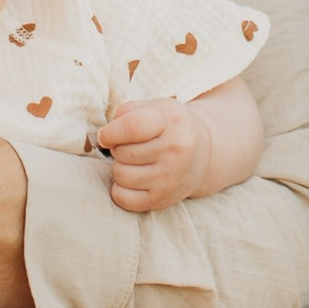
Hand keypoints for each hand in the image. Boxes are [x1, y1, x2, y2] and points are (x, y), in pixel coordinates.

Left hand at [97, 97, 203, 212]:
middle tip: (131, 147)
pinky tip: (133, 180)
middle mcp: (175, 151)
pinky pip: (123, 198)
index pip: (132, 127)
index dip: (110, 132)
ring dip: (119, 168)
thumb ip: (126, 112)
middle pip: (122, 152)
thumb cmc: (169, 127)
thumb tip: (105, 137)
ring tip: (133, 162)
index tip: (106, 135)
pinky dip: (120, 190)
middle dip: (118, 149)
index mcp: (172, 122)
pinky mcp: (162, 199)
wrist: (203, 154)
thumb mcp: (155, 107)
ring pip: (120, 175)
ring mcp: (170, 178)